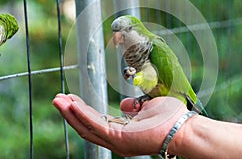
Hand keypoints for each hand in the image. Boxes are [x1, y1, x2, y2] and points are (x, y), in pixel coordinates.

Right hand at [52, 94, 189, 155]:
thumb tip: (125, 105)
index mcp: (122, 133)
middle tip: (58, 99)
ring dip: (71, 113)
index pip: (96, 123)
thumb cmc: (169, 118)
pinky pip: (96, 125)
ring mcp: (117, 141)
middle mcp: (116, 141)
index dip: (82, 112)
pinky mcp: (119, 138)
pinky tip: (72, 105)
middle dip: (70, 113)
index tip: (71, 100)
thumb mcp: (147, 108)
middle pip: (86, 127)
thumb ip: (133, 108)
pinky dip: (82, 114)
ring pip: (87, 127)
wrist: (183, 128)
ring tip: (58, 100)